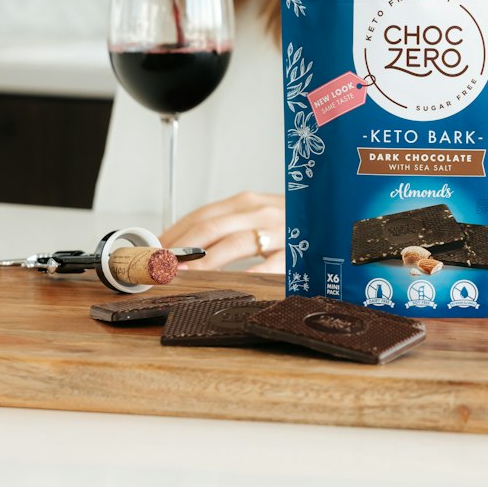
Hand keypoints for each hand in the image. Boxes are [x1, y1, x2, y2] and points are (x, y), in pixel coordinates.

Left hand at [161, 191, 284, 273]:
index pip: (201, 215)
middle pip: (212, 227)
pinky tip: (232, 284)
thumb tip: (179, 247)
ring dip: (206, 261)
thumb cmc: (287, 225)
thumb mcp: (254, 219)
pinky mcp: (296, 252)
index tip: (155, 251)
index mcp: (246, 202)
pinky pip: (269, 264)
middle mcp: (261, 211)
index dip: (175, 233)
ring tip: (185, 274)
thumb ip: (223, 228)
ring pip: (235, 243)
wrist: (332, 218)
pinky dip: (248, 274)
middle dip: (183, 247)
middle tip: (162, 265)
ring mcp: (279, 230)